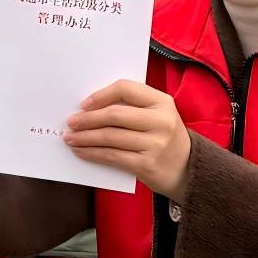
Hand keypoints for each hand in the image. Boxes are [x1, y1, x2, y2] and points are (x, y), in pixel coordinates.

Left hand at [65, 79, 193, 198]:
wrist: (187, 169)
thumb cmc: (163, 137)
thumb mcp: (157, 115)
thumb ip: (132, 107)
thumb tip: (90, 107)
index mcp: (162, 102)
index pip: (126, 88)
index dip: (101, 95)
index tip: (84, 104)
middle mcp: (161, 121)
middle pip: (114, 115)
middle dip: (87, 119)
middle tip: (70, 122)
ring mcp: (155, 144)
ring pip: (110, 137)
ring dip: (85, 137)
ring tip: (70, 137)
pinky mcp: (147, 164)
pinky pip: (112, 156)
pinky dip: (93, 153)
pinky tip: (81, 151)